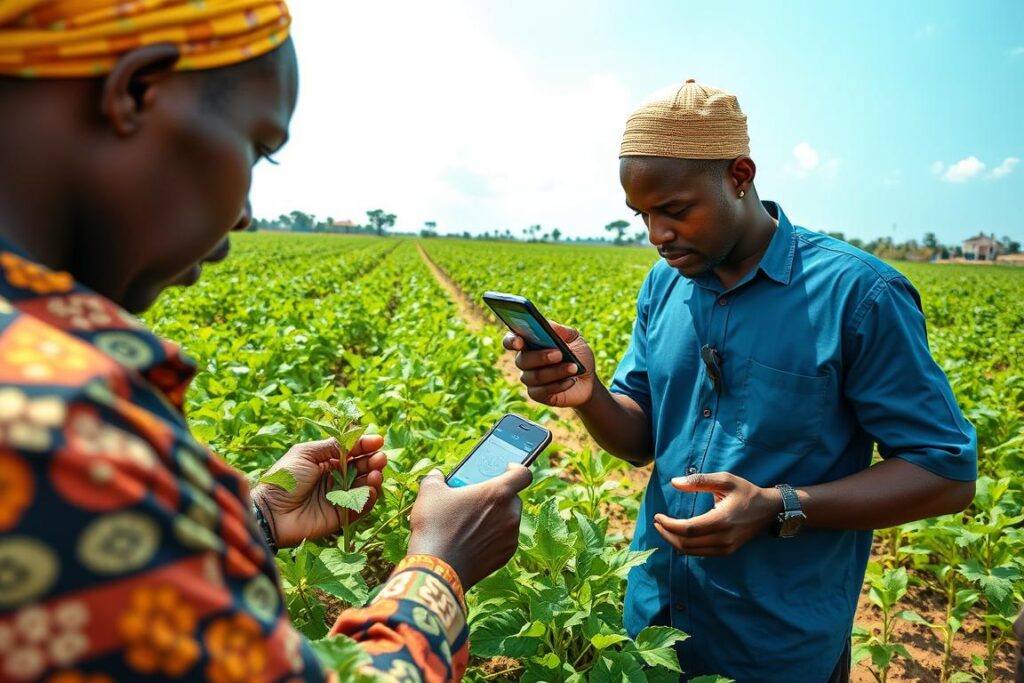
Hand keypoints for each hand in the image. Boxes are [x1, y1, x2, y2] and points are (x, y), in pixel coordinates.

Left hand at [252, 435, 386, 548]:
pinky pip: (361, 506)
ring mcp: (339, 496)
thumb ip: (332, 446)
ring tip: (375, 473)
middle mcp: (336, 477)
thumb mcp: (306, 454)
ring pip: (365, 486)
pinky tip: (370, 489)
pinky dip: (369, 497)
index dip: (366, 445)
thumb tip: (357, 436)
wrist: (271, 512)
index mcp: (326, 460)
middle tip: (379, 458)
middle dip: (373, 460)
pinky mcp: (341, 515)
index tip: (378, 441)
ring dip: (374, 478)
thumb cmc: (284, 479)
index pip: (352, 451)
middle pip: (362, 467)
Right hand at [406, 464, 531, 588]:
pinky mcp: (505, 556)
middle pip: (514, 497)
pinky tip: (473, 538)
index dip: (516, 468)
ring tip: (472, 520)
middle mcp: (510, 514)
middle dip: (499, 495)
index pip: (523, 473)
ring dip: (496, 516)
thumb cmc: (435, 526)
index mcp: (498, 493)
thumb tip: (437, 476)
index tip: (506, 469)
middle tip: (479, 497)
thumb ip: (436, 478)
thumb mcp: (430, 493)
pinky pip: (504, 539)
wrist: (437, 568)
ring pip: (509, 519)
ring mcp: (510, 537)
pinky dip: (494, 536)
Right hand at [502, 322, 596, 407]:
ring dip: (556, 371)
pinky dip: (558, 385)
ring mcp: (530, 379)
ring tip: (573, 367)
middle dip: (540, 357)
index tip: (519, 341)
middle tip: (559, 354)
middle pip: (522, 360)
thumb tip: (547, 324)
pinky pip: (542, 391)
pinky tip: (571, 381)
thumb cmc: (578, 356)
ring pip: (534, 376)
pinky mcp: (537, 394)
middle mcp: (526, 361)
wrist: (589, 381)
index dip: (511, 341)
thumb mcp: (575, 339)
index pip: (511, 340)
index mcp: (530, 343)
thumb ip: (561, 331)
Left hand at [653, 472, 783, 555]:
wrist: (769, 510)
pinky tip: (679, 536)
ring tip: (664, 528)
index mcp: (722, 520)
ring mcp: (726, 548)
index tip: (657, 516)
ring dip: (674, 542)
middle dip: (667, 534)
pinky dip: (686, 546)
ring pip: (691, 552)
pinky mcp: (727, 551)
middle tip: (657, 523)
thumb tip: (675, 482)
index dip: (668, 525)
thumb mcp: (725, 480)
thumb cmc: (746, 492)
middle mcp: (724, 538)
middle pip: (686, 544)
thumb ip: (699, 480)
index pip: (687, 529)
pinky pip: (700, 553)